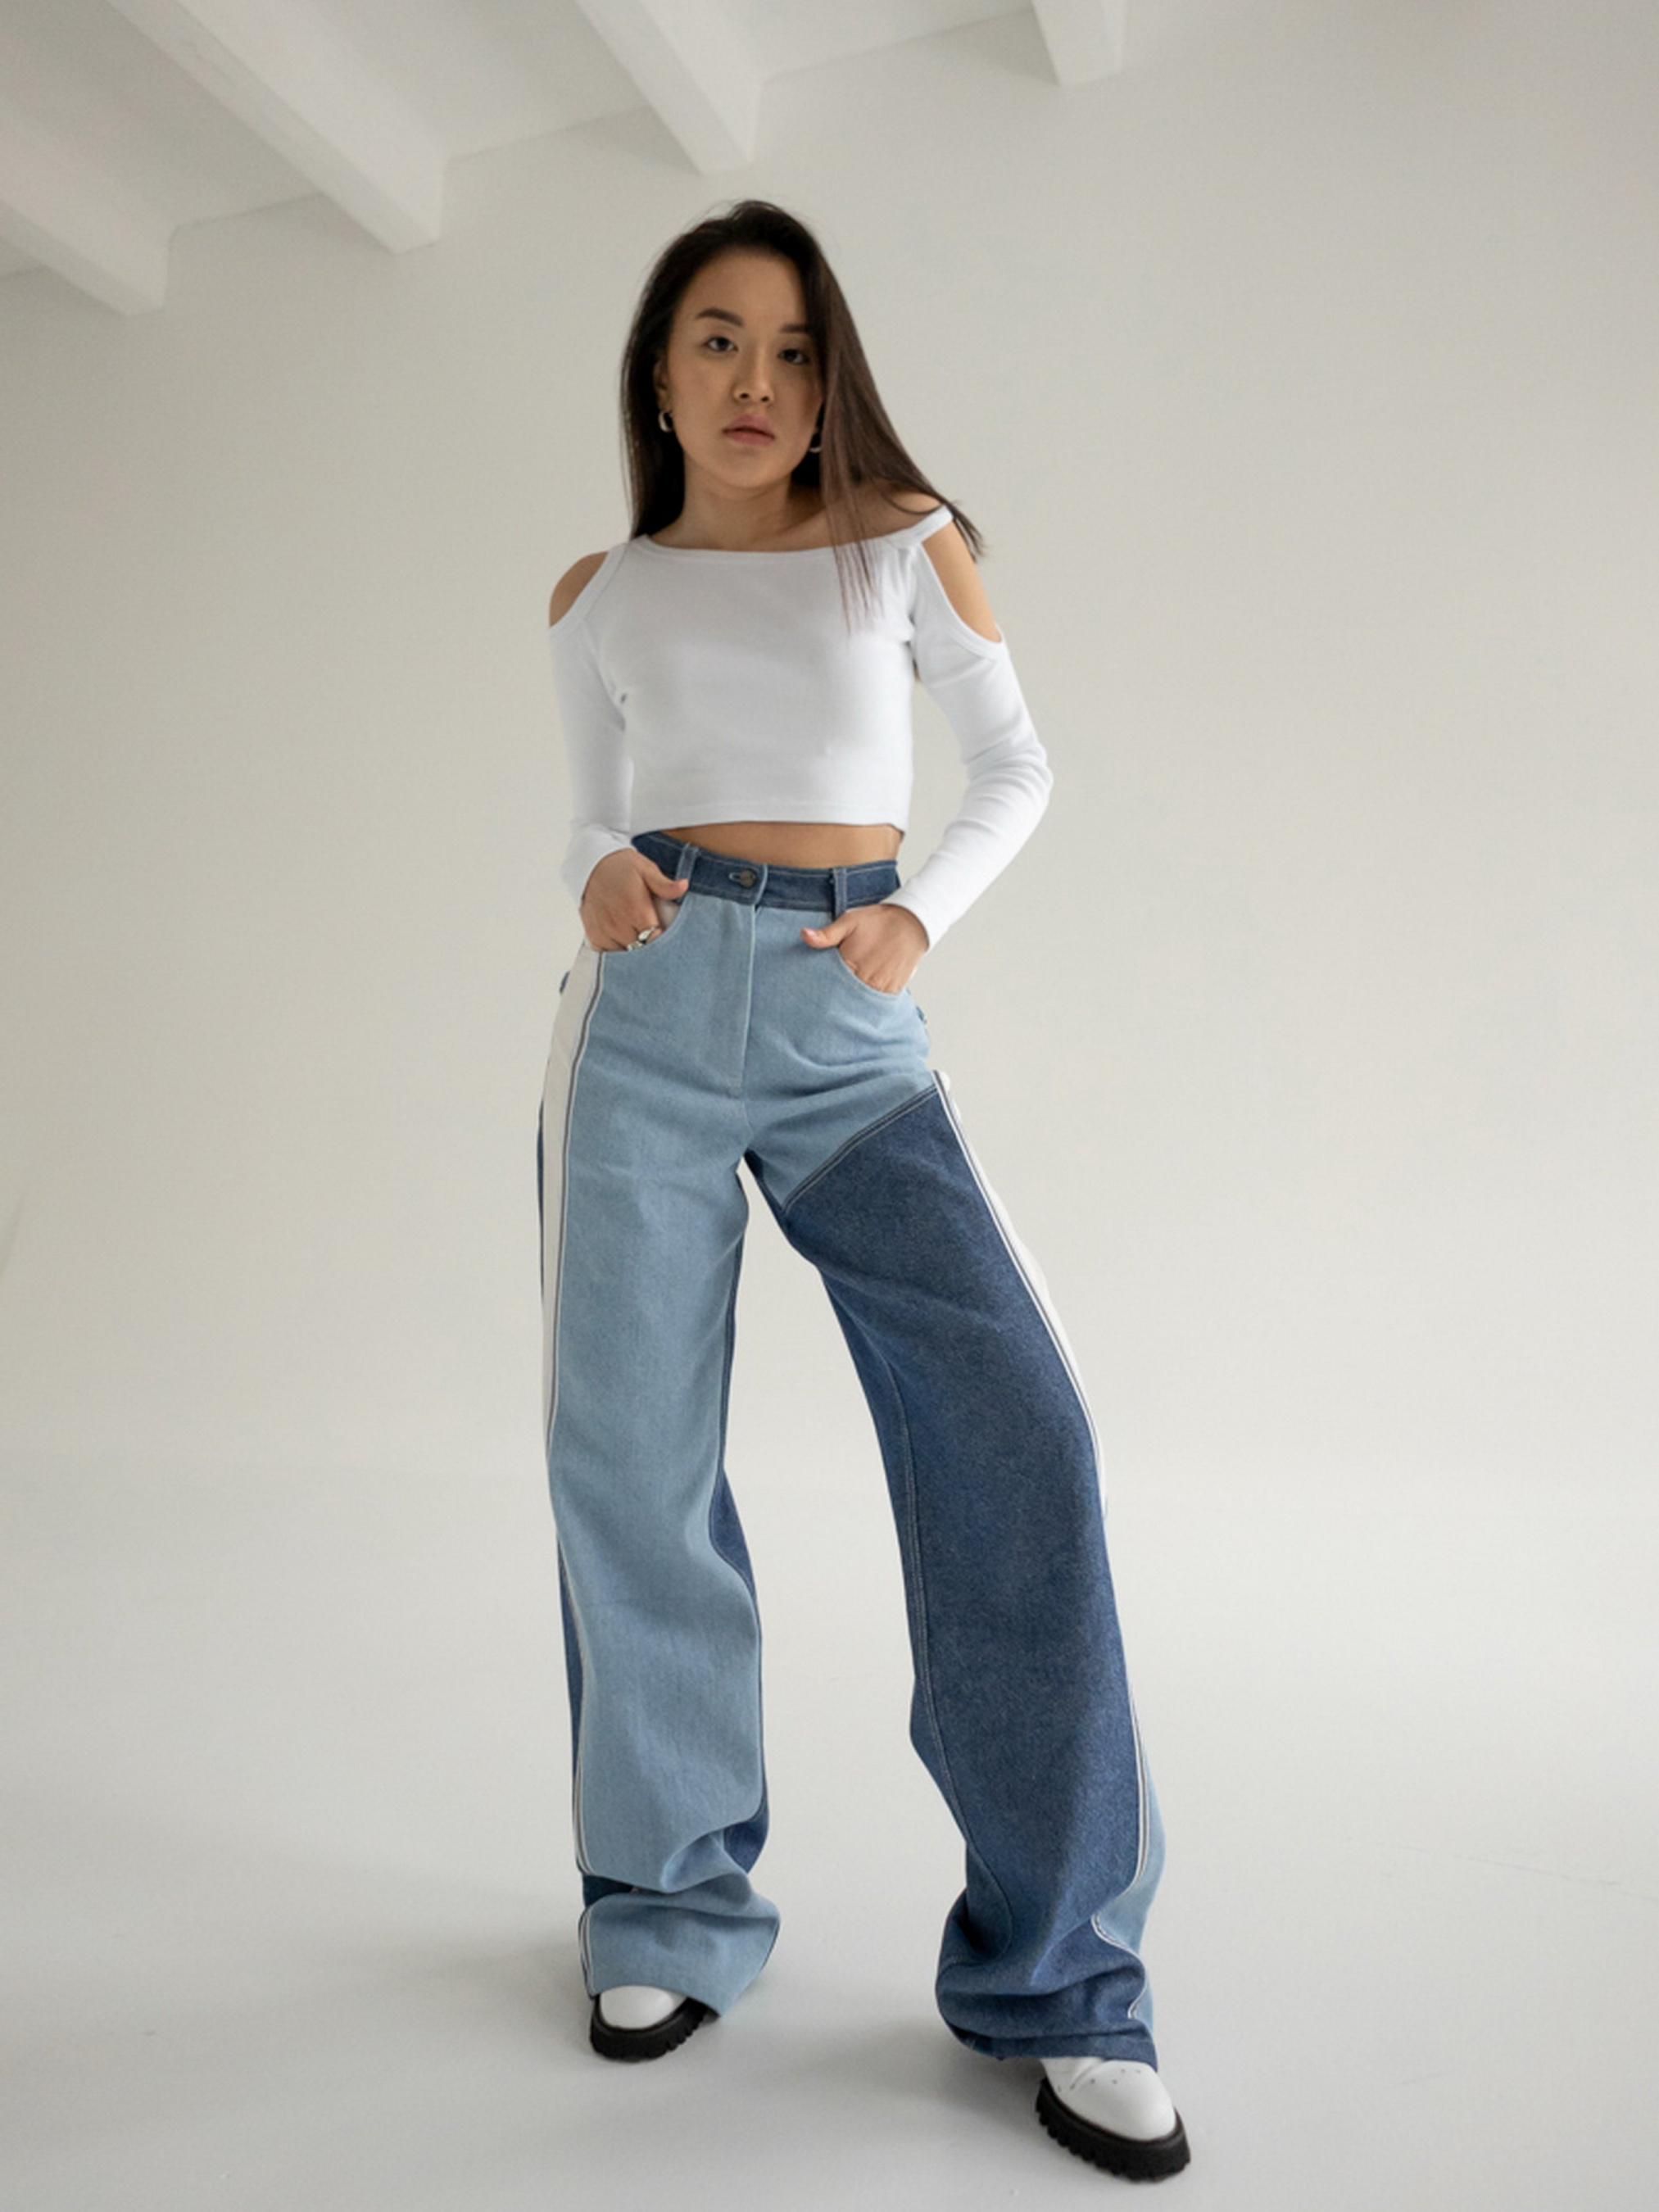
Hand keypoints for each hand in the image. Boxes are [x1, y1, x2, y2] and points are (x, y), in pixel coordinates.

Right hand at [581, 848, 688, 950]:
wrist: (590, 865)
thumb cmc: (622, 867)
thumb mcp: (646, 869)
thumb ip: (665, 884)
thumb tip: (684, 886)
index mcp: (636, 910)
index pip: (655, 939)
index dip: (663, 940)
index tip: (666, 935)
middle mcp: (618, 924)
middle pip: (641, 950)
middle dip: (650, 946)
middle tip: (653, 936)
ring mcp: (604, 931)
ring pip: (625, 954)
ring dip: (633, 949)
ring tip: (639, 937)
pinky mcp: (593, 935)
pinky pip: (608, 953)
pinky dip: (617, 950)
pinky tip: (623, 939)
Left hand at [801, 902, 929, 993]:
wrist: (911, 923)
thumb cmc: (878, 921)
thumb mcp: (849, 921)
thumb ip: (826, 934)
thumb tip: (804, 935)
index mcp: (851, 963)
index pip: (829, 983)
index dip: (821, 986)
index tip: (814, 990)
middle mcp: (866, 979)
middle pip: (844, 996)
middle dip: (835, 996)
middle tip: (825, 1000)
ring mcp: (880, 987)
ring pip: (859, 1002)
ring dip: (851, 1001)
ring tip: (845, 998)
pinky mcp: (892, 990)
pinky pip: (876, 1003)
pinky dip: (867, 1002)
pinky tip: (860, 997)